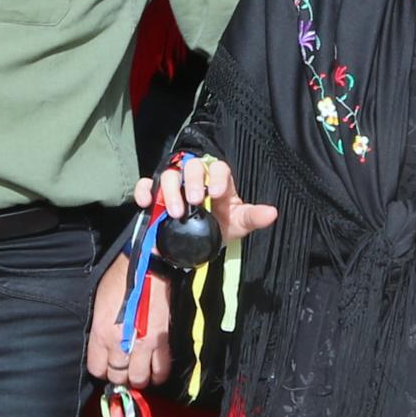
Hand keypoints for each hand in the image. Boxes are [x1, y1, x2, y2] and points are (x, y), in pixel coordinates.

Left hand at [87, 255, 166, 385]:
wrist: (147, 267)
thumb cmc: (120, 279)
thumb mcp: (99, 305)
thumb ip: (100, 331)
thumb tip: (104, 348)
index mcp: (102, 334)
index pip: (97, 369)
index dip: (102, 370)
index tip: (106, 366)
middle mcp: (121, 343)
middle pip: (118, 376)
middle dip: (119, 377)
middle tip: (123, 370)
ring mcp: (144, 344)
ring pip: (140, 378)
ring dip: (138, 379)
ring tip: (138, 373)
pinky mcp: (163, 341)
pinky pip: (161, 369)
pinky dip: (158, 375)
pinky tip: (154, 371)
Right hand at [142, 155, 277, 242]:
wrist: (192, 250)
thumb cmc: (218, 230)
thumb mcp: (237, 225)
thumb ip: (253, 218)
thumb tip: (272, 213)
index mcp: (217, 182)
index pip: (218, 168)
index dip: (216, 177)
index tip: (216, 194)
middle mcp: (195, 179)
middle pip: (191, 166)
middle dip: (193, 182)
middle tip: (195, 201)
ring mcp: (174, 186)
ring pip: (169, 174)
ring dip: (171, 191)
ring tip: (175, 212)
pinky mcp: (155, 195)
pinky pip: (146, 184)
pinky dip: (143, 191)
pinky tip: (145, 203)